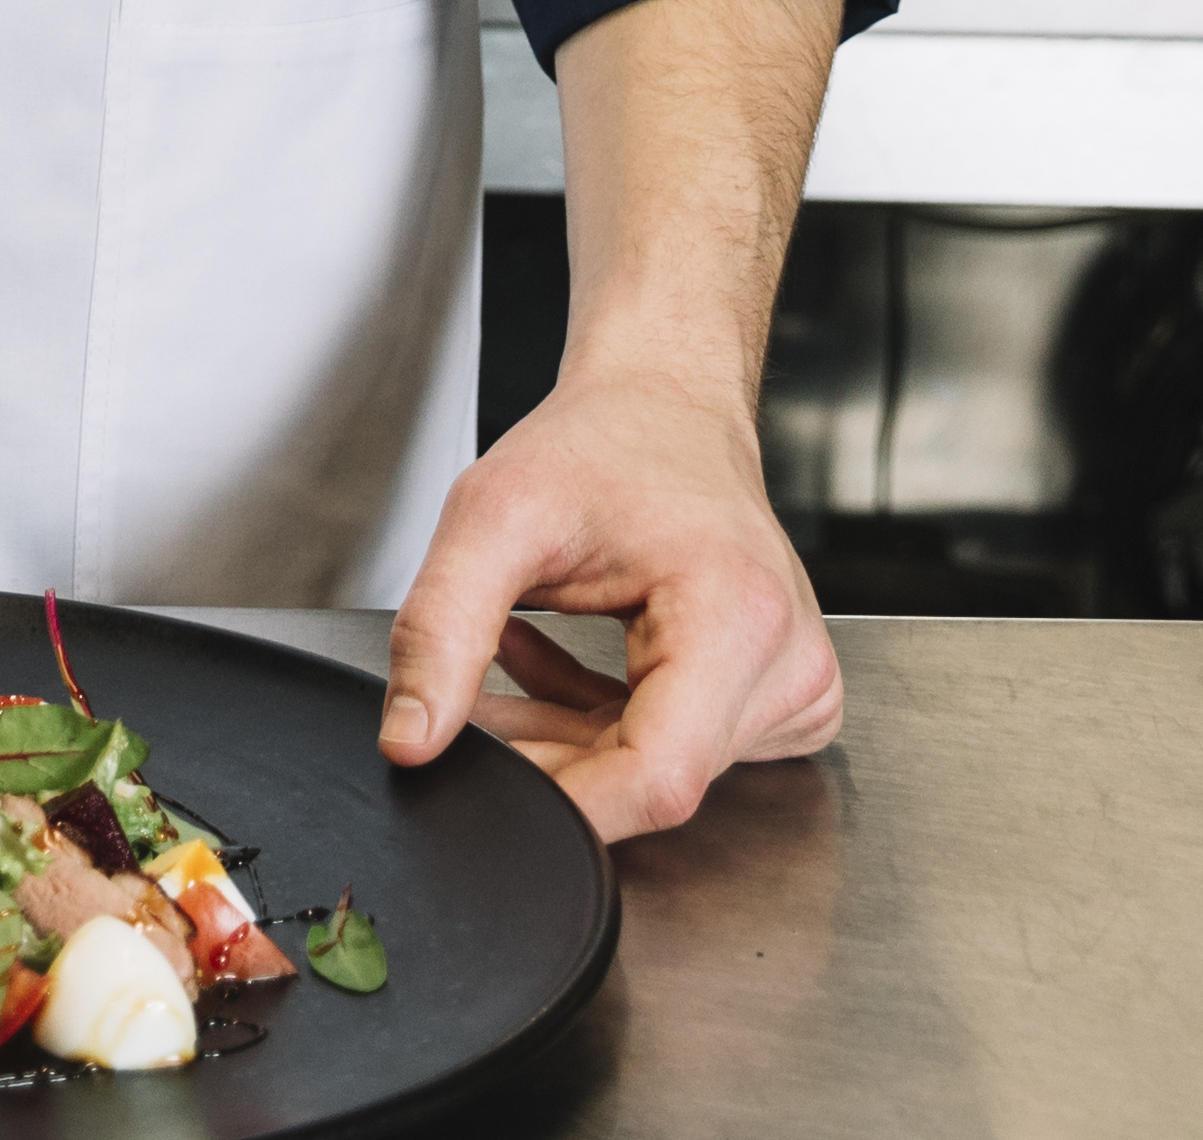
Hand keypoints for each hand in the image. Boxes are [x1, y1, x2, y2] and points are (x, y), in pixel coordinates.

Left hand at [374, 359, 841, 840]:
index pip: (654, 779)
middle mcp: (786, 668)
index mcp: (740, 620)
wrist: (665, 404)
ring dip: (565, 738)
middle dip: (546, 760)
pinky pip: (672, 749)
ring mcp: (791, 690)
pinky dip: (599, 723)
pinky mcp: (773, 700)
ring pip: (653, 773)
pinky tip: (551, 658)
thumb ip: (442, 630)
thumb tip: (411, 741)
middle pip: (648, 781)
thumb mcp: (495, 516)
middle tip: (470, 696)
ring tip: (512, 650)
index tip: (479, 777)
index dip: (557, 800)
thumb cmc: (603, 442)